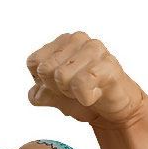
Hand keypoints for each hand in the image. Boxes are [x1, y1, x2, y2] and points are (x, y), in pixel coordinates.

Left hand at [27, 33, 143, 124]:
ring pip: (62, 76)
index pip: (34, 62)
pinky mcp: (107, 65)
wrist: (113, 108)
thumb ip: (42, 94)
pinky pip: (82, 84)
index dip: (43, 82)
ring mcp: (93, 49)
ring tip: (87, 90)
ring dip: (72, 94)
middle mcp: (76, 40)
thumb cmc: (85, 95)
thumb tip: (34, 94)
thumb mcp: (57, 97)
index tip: (60, 86)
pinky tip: (95, 95)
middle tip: (76, 89)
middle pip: (46, 70)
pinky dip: (85, 98)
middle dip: (58, 88)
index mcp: (61, 43)